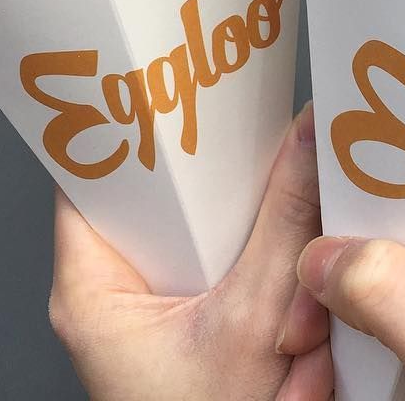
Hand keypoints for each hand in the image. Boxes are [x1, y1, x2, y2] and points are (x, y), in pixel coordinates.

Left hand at [49, 103, 329, 400]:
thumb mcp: (248, 326)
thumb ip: (284, 226)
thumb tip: (311, 138)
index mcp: (93, 283)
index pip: (98, 166)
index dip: (136, 119)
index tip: (183, 78)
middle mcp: (121, 287)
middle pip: (172, 193)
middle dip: (235, 194)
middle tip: (264, 177)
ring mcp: (163, 305)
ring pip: (217, 229)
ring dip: (264, 241)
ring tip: (282, 278)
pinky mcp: (201, 321)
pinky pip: (241, 264)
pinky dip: (273, 269)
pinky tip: (293, 290)